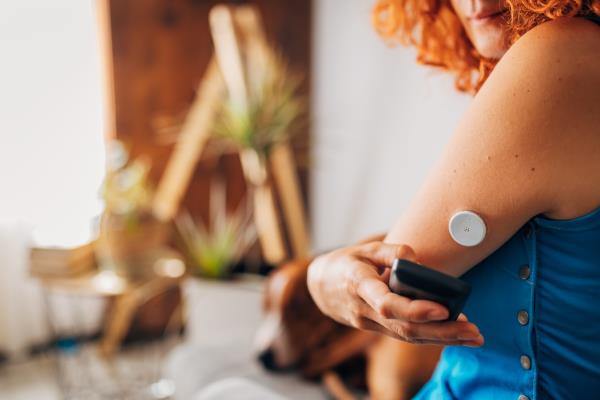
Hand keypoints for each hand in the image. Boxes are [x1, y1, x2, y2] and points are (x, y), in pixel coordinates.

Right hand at [307, 242, 483, 345]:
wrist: (321, 287)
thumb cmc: (345, 263)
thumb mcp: (363, 249)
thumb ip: (389, 251)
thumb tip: (416, 259)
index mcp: (359, 286)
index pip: (387, 304)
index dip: (414, 310)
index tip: (442, 309)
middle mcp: (364, 311)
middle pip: (404, 328)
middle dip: (441, 331)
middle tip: (472, 330)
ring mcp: (370, 325)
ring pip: (408, 338)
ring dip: (442, 339)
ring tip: (473, 336)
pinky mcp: (378, 330)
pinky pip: (406, 337)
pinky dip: (432, 337)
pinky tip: (455, 335)